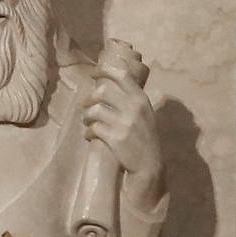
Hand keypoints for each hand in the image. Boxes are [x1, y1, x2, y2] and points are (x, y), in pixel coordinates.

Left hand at [83, 65, 164, 208]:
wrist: (150, 166)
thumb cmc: (145, 138)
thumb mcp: (145, 114)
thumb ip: (132, 99)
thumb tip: (110, 82)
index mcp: (142, 100)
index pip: (122, 75)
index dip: (104, 70)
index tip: (94, 73)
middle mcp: (134, 109)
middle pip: (102, 91)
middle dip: (89, 98)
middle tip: (86, 106)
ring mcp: (124, 124)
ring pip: (94, 110)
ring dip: (86, 116)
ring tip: (87, 122)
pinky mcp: (115, 138)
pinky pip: (93, 128)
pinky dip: (87, 132)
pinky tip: (89, 135)